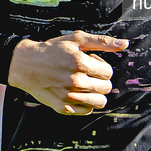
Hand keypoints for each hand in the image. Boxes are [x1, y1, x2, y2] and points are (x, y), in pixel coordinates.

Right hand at [8, 30, 128, 114]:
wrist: (26, 64)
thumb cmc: (52, 49)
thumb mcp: (76, 39)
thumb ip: (101, 42)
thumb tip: (124, 44)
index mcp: (80, 63)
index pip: (108, 73)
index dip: (102, 67)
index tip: (91, 63)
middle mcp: (74, 81)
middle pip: (106, 88)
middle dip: (101, 80)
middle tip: (88, 74)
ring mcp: (67, 96)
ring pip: (99, 103)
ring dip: (96, 93)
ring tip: (85, 85)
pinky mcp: (61, 108)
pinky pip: (86, 111)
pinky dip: (85, 103)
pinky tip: (77, 93)